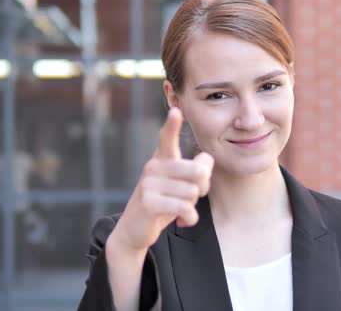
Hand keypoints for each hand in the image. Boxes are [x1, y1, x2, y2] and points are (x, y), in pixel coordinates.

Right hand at [108, 107, 213, 251]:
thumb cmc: (164, 204)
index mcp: (162, 160)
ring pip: (193, 193)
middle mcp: (154, 167)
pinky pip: (185, 208)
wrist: (136, 230)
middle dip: (203, 188)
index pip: (167, 138)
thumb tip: (205, 164)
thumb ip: (196, 172)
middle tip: (193, 196)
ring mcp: (149, 184)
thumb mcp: (181, 186)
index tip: (175, 110)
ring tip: (179, 209)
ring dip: (192, 206)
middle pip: (198, 172)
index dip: (172, 125)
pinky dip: (190, 218)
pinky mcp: (148, 202)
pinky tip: (183, 221)